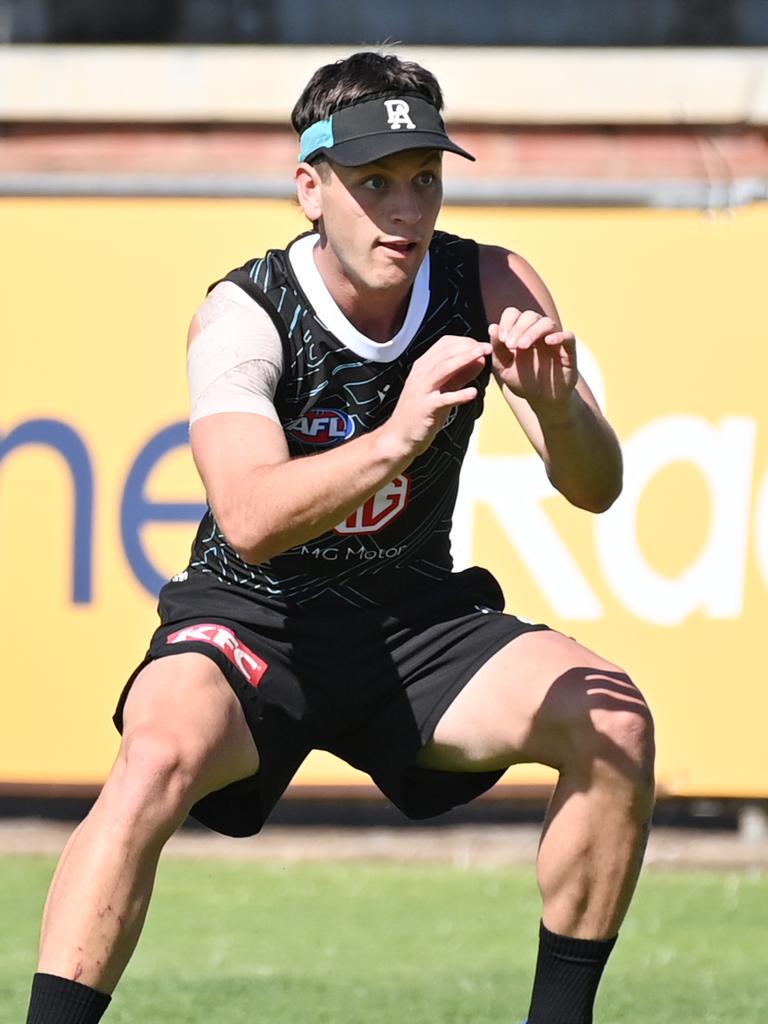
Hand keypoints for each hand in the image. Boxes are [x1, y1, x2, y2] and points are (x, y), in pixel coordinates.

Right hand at [385, 334, 491, 455]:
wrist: (400, 436)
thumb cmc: (422, 413)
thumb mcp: (444, 389)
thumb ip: (461, 375)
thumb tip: (480, 359)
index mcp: (423, 367)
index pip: (444, 344)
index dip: (465, 342)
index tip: (482, 345)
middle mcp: (420, 374)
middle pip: (445, 353)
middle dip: (468, 347)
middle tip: (488, 346)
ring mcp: (422, 390)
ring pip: (443, 369)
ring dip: (464, 360)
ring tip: (483, 356)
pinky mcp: (425, 408)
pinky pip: (443, 399)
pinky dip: (459, 395)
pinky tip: (473, 393)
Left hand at [490, 307, 577, 415]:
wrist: (542, 399)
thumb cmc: (522, 381)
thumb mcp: (504, 368)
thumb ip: (498, 349)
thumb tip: (492, 327)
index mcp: (521, 332)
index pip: (514, 314)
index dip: (507, 322)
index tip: (502, 339)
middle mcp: (538, 332)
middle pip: (530, 316)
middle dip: (518, 328)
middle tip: (511, 344)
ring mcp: (554, 339)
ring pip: (547, 323)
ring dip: (533, 331)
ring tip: (522, 346)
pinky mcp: (568, 350)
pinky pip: (568, 336)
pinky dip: (559, 336)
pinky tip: (548, 341)